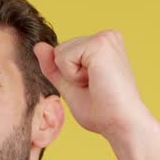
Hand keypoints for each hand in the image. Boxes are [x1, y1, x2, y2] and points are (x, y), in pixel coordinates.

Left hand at [34, 30, 152, 141]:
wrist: (121, 124)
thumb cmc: (102, 111)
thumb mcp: (70, 86)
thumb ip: (54, 67)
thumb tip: (38, 45)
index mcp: (104, 45)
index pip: (64, 52)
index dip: (69, 75)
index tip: (94, 87)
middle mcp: (107, 36)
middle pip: (60, 49)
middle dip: (69, 74)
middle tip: (95, 88)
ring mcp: (105, 37)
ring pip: (60, 52)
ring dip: (71, 76)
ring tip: (96, 85)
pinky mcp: (100, 43)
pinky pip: (63, 57)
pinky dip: (72, 76)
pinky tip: (95, 81)